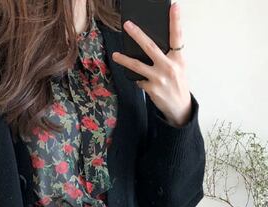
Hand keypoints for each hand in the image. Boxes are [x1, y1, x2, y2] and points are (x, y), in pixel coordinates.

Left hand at [112, 1, 191, 127]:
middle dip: (137, 35)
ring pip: (137, 65)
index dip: (176, 21)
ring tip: (116, 55)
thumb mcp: (179, 67)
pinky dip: (137, 79)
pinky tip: (140, 80)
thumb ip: (169, 56)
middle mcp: (168, 67)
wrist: (179, 107)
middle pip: (150, 47)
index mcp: (178, 59)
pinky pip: (139, 80)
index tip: (174, 7)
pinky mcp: (151, 89)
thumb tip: (151, 46)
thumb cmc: (178, 84)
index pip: (177, 36)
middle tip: (127, 25)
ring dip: (124, 60)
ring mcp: (159, 78)